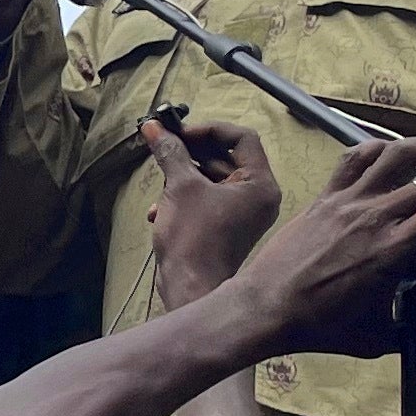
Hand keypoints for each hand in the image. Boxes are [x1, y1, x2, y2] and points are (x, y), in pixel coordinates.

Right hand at [145, 115, 281, 307]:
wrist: (189, 288)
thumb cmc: (194, 240)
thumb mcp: (180, 187)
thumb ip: (170, 152)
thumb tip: (155, 128)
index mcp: (260, 184)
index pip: (242, 138)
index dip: (209, 129)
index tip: (180, 133)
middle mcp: (258, 197)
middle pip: (226, 156)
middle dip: (192, 151)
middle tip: (165, 144)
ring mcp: (244, 213)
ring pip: (213, 177)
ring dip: (184, 174)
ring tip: (161, 179)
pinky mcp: (227, 225)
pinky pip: (209, 198)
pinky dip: (186, 196)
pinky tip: (160, 209)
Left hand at [228, 135, 415, 356]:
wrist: (267, 309)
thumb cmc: (322, 329)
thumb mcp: (378, 338)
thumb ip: (413, 329)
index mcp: (397, 251)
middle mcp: (378, 218)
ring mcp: (350, 202)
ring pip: (397, 155)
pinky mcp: (326, 196)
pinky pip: (356, 157)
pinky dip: (378, 147)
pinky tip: (393, 152)